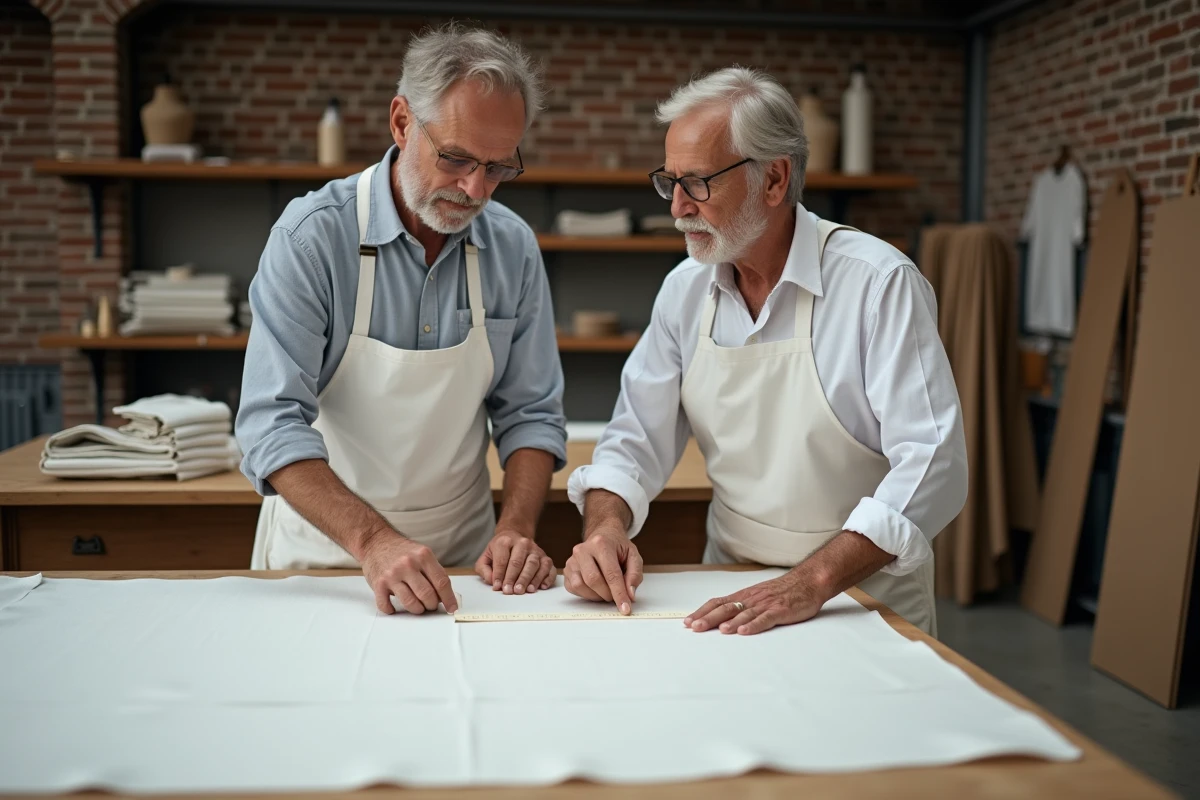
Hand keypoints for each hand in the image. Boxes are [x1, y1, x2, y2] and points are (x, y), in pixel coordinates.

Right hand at [360, 527, 457, 615]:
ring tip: (417, 606)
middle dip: (432, 605)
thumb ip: (433, 572)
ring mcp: (392, 574)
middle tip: (430, 605)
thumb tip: (445, 596)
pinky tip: (395, 607)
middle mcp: (408, 564)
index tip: (451, 608)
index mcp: (423, 556)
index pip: (441, 582)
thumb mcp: (422, 554)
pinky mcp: (379, 584)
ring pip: (411, 603)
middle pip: (427, 595)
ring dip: (417, 609)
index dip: (449, 598)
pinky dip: (392, 610)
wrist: (375, 541)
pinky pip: (387, 605)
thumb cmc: (401, 550)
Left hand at [475, 529, 555, 594]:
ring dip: (530, 579)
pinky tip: (542, 587)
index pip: (502, 560)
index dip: (499, 575)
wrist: (514, 536)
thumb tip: (492, 581)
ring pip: (534, 564)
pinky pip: (549, 567)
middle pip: (518, 562)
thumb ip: (484, 569)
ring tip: (526, 591)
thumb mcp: (486, 556)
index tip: (497, 587)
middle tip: (512, 591)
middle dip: (514, 578)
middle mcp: (522, 543)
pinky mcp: (546, 557)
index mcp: (505, 541)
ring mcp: (536, 550)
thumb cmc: (499, 550)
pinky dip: (547, 578)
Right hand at [563, 525, 643, 614]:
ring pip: (580, 585)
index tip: (625, 609)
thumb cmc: (618, 548)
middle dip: (607, 594)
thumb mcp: (633, 556)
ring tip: (605, 591)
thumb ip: (634, 575)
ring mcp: (572, 560)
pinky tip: (595, 589)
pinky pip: (573, 588)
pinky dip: (585, 594)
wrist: (603, 536)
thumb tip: (629, 595)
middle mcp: (583, 550)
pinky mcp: (566, 570)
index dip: (619, 594)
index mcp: (601, 543)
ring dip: (595, 595)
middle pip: (593, 580)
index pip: (611, 573)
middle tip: (615, 596)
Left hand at [684, 571, 830, 634]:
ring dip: (730, 623)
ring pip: (744, 614)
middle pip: (726, 608)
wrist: (807, 581)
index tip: (688, 621)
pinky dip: (753, 626)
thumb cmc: (782, 591)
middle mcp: (751, 599)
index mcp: (744, 596)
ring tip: (718, 631)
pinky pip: (765, 618)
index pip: (718, 602)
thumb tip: (720, 618)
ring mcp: (765, 604)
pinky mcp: (780, 610)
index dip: (703, 612)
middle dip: (709, 618)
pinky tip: (744, 632)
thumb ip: (741, 606)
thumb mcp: (757, 596)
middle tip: (694, 627)